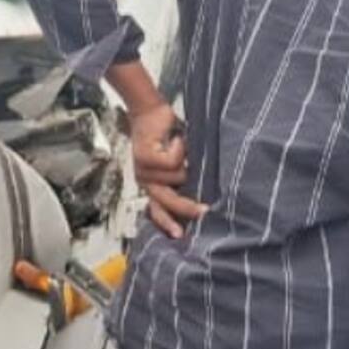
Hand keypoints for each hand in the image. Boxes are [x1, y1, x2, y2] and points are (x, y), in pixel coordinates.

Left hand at [129, 102, 205, 238]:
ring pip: (175, 178)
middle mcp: (145, 181)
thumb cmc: (168, 136)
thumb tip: (206, 195)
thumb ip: (185, 178)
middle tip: (204, 212)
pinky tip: (174, 140)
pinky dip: (180, 148)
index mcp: (152, 185)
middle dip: (186, 207)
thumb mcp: (179, 162)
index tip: (180, 236)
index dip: (168, 223)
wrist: (150, 111)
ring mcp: (142, 170)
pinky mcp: (144, 157)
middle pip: (166, 202)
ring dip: (185, 162)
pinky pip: (172, 161)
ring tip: (179, 147)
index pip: (157, 211)